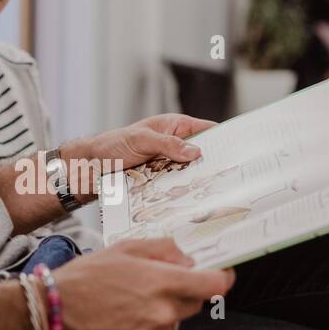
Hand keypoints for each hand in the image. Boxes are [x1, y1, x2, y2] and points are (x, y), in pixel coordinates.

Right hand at [54, 238, 235, 329]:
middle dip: (182, 292)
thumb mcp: (123, 248)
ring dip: (160, 312)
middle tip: (154, 284)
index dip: (222, 278)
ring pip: (172, 323)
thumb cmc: (84, 276)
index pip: (213, 285)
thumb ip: (162, 249)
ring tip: (127, 303)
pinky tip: (119, 319)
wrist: (51, 314)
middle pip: (194, 304)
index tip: (222, 274)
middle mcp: (162, 313)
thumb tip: (187, 259)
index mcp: (162, 282)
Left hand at [65, 115, 216, 197]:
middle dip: (213, 165)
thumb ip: (168, 144)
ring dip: (196, 182)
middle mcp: (174, 145)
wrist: (90, 168)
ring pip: (190, 174)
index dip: (223, 138)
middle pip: (202, 155)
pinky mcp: (160, 181)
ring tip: (214, 193)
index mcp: (175, 127)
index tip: (238, 150)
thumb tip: (196, 152)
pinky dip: (181, 193)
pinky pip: (176, 187)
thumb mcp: (142, 140)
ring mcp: (168, 164)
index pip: (207, 130)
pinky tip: (190, 202)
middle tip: (229, 177)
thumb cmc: (112, 146)